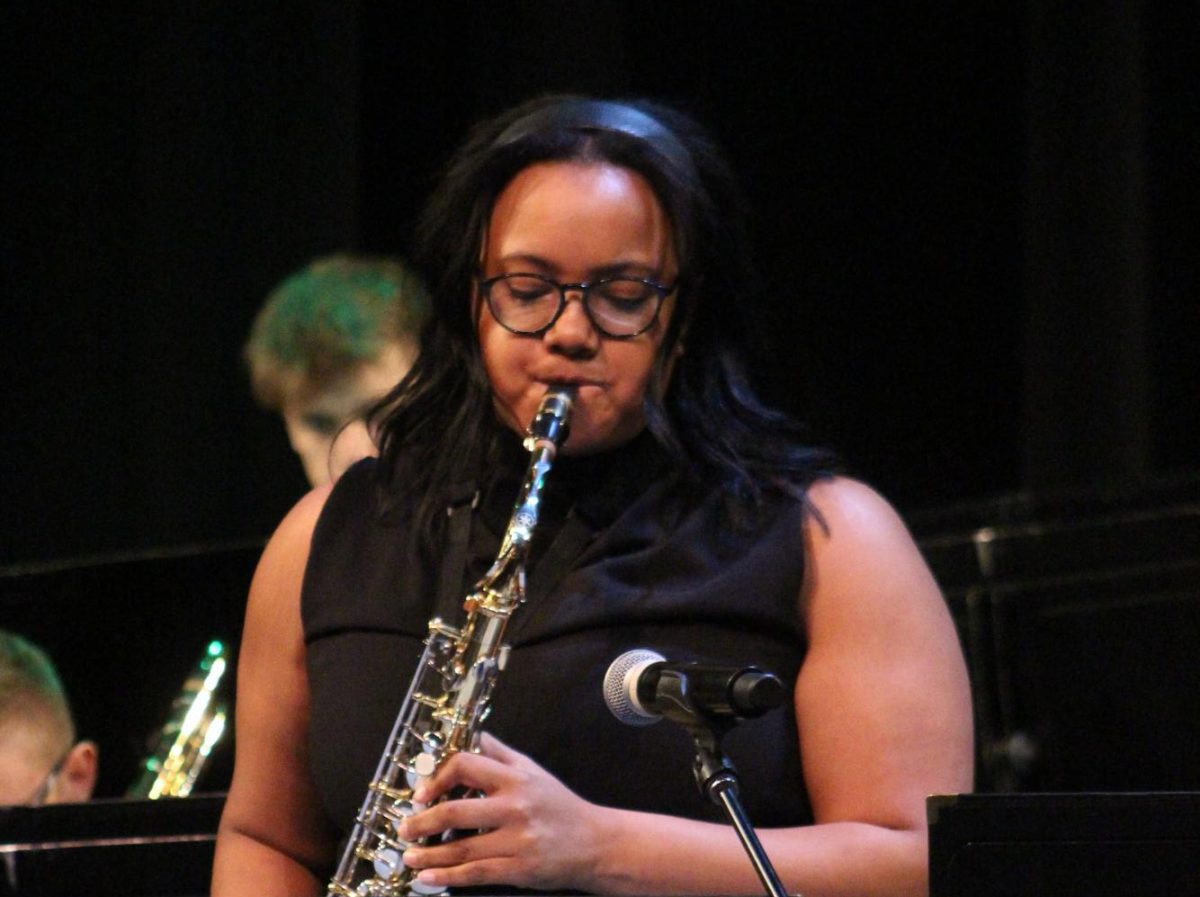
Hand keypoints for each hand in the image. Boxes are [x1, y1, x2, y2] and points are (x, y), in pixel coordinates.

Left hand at [397, 733, 603, 891]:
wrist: (594, 843)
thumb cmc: (560, 806)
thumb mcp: (533, 771)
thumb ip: (501, 754)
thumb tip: (474, 735)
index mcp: (515, 779)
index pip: (466, 766)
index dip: (438, 778)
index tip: (422, 792)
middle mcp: (514, 806)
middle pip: (456, 811)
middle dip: (423, 821)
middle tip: (404, 828)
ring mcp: (517, 839)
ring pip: (461, 847)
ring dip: (428, 854)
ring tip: (409, 856)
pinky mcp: (520, 868)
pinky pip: (476, 872)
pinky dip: (447, 876)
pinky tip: (428, 878)